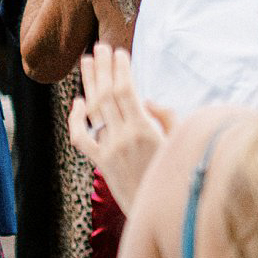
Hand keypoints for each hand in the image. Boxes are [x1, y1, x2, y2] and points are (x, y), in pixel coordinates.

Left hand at [67, 43, 175, 213]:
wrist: (160, 211)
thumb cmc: (178, 175)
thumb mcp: (181, 142)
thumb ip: (166, 118)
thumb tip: (147, 100)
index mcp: (145, 130)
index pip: (127, 92)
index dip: (121, 70)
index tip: (120, 52)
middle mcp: (123, 137)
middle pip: (108, 94)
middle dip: (104, 68)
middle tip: (100, 47)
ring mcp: (109, 149)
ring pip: (94, 109)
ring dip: (90, 83)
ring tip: (86, 61)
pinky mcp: (101, 161)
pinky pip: (81, 137)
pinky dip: (77, 119)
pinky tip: (79, 102)